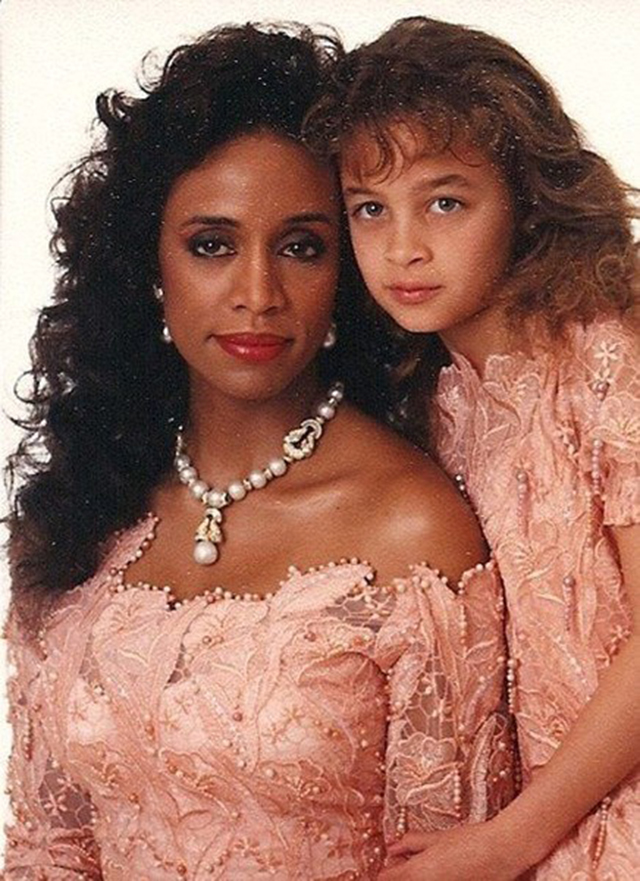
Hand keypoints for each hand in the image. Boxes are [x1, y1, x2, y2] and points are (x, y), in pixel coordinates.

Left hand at [378, 821, 527, 880]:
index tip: (392, 865)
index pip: (385, 878)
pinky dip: (434, 879)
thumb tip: (392, 847)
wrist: (501, 852)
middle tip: (409, 864)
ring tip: (433, 867)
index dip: (387, 871)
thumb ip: (411, 843)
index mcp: (416, 872)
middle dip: (402, 875)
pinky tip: (445, 872)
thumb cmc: (470, 841)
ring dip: (416, 878)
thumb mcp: (437, 837)